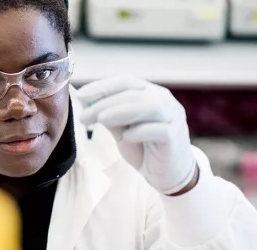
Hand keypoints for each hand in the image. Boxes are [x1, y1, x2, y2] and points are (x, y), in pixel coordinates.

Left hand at [78, 77, 197, 194]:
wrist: (167, 174)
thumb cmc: (143, 147)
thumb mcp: (121, 129)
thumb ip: (108, 115)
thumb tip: (86, 104)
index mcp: (150, 93)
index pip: (125, 82)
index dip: (102, 87)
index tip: (81, 96)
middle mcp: (164, 101)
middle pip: (134, 93)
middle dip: (106, 102)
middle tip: (85, 115)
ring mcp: (172, 118)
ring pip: (149, 107)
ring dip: (121, 111)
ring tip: (101, 120)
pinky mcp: (175, 137)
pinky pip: (159, 130)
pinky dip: (140, 131)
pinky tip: (125, 137)